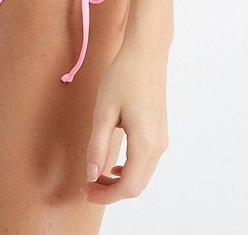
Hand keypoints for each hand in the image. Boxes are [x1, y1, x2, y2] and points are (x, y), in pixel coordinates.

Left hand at [82, 39, 169, 203]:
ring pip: (143, 175)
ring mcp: (162, 139)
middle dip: (111, 191)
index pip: (128, 186)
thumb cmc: (124, 76)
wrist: (146, 52)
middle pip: (137, 185)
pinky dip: (130, 170)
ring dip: (120, 181)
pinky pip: (146, 162)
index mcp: (145, 143)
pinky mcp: (160, 131)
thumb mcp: (104, 111)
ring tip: (96, 174)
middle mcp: (158, 145)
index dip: (106, 196)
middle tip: (87, 186)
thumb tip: (91, 174)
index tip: (85, 192)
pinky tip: (114, 164)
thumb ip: (98, 145)